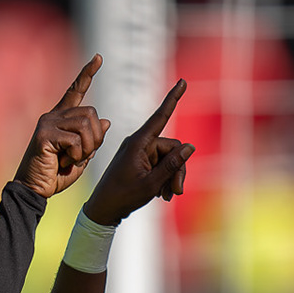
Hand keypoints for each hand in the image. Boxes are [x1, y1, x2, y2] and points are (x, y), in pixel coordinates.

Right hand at [15, 55, 110, 199]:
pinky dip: (76, 156)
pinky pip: (74, 140)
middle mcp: (53, 116)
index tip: (98, 58)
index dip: (87, 74)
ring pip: (85, 125)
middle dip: (96, 138)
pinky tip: (63, 163)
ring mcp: (47, 124)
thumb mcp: (81, 156)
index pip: (76, 91)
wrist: (34, 190)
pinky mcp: (44, 135)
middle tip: (83, 155)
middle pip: (91, 113)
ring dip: (87, 147)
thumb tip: (106, 122)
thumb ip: (92, 139)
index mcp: (61, 118)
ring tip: (73, 160)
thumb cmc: (56, 175)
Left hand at [83, 78, 193, 225]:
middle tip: (176, 192)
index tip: (183, 81)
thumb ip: (172, 165)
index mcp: (138, 143)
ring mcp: (140, 152)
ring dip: (172, 177)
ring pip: (169, 158)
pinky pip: (161, 164)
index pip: (160, 116)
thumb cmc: (123, 197)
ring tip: (168, 196)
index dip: (173, 99)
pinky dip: (165, 178)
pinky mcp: (140, 161)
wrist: (103, 210)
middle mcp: (139, 143)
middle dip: (178, 169)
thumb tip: (190, 146)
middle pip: (172, 147)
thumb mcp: (151, 184)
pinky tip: (163, 194)